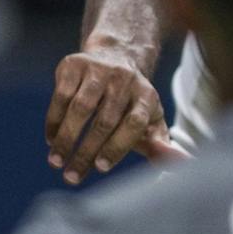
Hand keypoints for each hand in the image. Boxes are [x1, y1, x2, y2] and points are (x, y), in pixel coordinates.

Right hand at [45, 40, 171, 182]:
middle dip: (86, 152)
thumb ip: (161, 145)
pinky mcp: (74, 64)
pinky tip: (51, 139)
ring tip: (56, 162)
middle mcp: (124, 80)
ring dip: (66, 138)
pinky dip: (54, 120)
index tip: (101, 168)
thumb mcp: (151, 121)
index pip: (134, 123)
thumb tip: (181, 163)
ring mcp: (99, 69)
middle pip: (105, 120)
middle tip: (72, 177)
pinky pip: (61, 96)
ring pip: (80, 108)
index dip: (117, 146)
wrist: (116, 56)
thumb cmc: (132, 102)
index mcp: (146, 96)